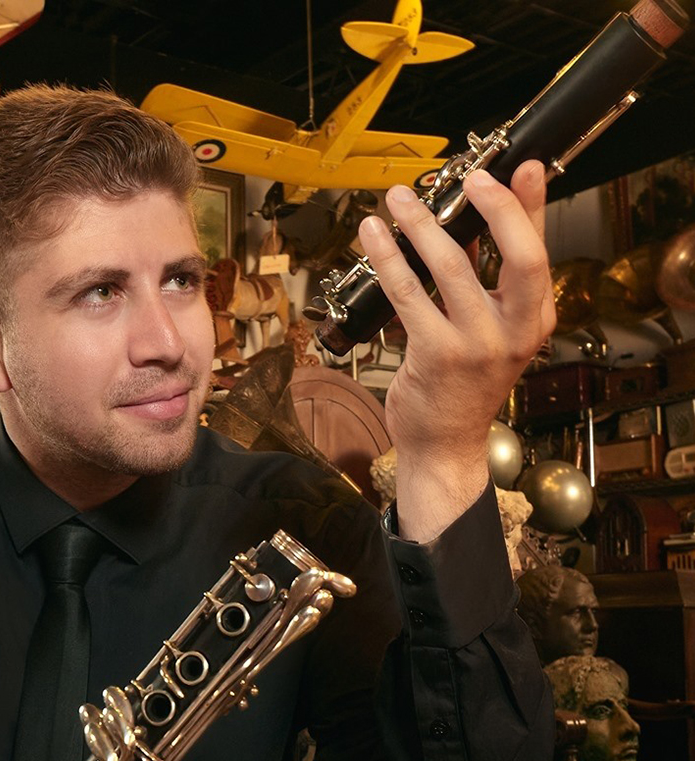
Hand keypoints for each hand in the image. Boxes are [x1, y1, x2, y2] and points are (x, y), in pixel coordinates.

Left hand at [358, 162, 555, 541]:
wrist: (444, 442)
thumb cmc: (463, 383)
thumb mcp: (489, 329)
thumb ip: (483, 278)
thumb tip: (466, 224)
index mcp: (534, 319)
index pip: (539, 251)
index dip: (530, 206)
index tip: (518, 167)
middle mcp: (514, 332)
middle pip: (519, 257)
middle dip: (495, 210)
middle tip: (469, 179)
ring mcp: (476, 345)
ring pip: (451, 269)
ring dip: (421, 226)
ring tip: (399, 199)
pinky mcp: (434, 355)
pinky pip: (407, 294)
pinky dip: (387, 258)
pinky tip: (371, 237)